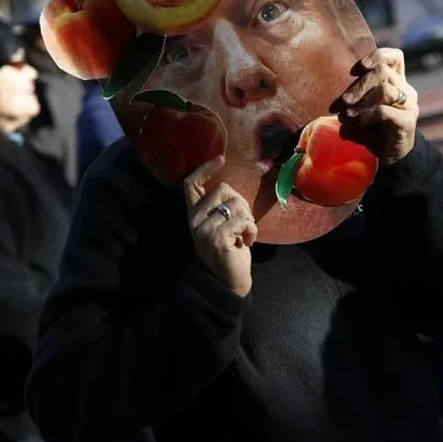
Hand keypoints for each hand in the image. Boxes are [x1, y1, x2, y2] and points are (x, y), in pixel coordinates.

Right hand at [183, 157, 254, 297]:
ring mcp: (204, 229)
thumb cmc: (230, 252)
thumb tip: (228, 187)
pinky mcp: (217, 237)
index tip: (220, 159)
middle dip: (241, 202)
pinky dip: (251, 229)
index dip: (205, 169)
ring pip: (236, 203)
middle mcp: (194, 220)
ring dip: (248, 218)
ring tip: (245, 234)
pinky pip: (243, 219)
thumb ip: (219, 207)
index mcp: (194, 215)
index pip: (191, 184)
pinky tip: (247, 241)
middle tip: (244, 222)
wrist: (229, 282)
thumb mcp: (221, 225)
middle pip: (223, 189)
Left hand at [332, 48, 418, 164]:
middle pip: (384, 71)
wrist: (392, 158)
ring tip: (348, 114)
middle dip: (360, 84)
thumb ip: (352, 102)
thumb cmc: (374, 131)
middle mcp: (406, 90)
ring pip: (385, 89)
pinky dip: (368, 115)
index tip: (358, 67)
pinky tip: (360, 123)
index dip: (377, 55)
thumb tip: (336, 104)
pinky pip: (385, 111)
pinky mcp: (407, 121)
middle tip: (344, 100)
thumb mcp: (360, 112)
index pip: (395, 57)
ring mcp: (409, 105)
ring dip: (362, 101)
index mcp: (397, 82)